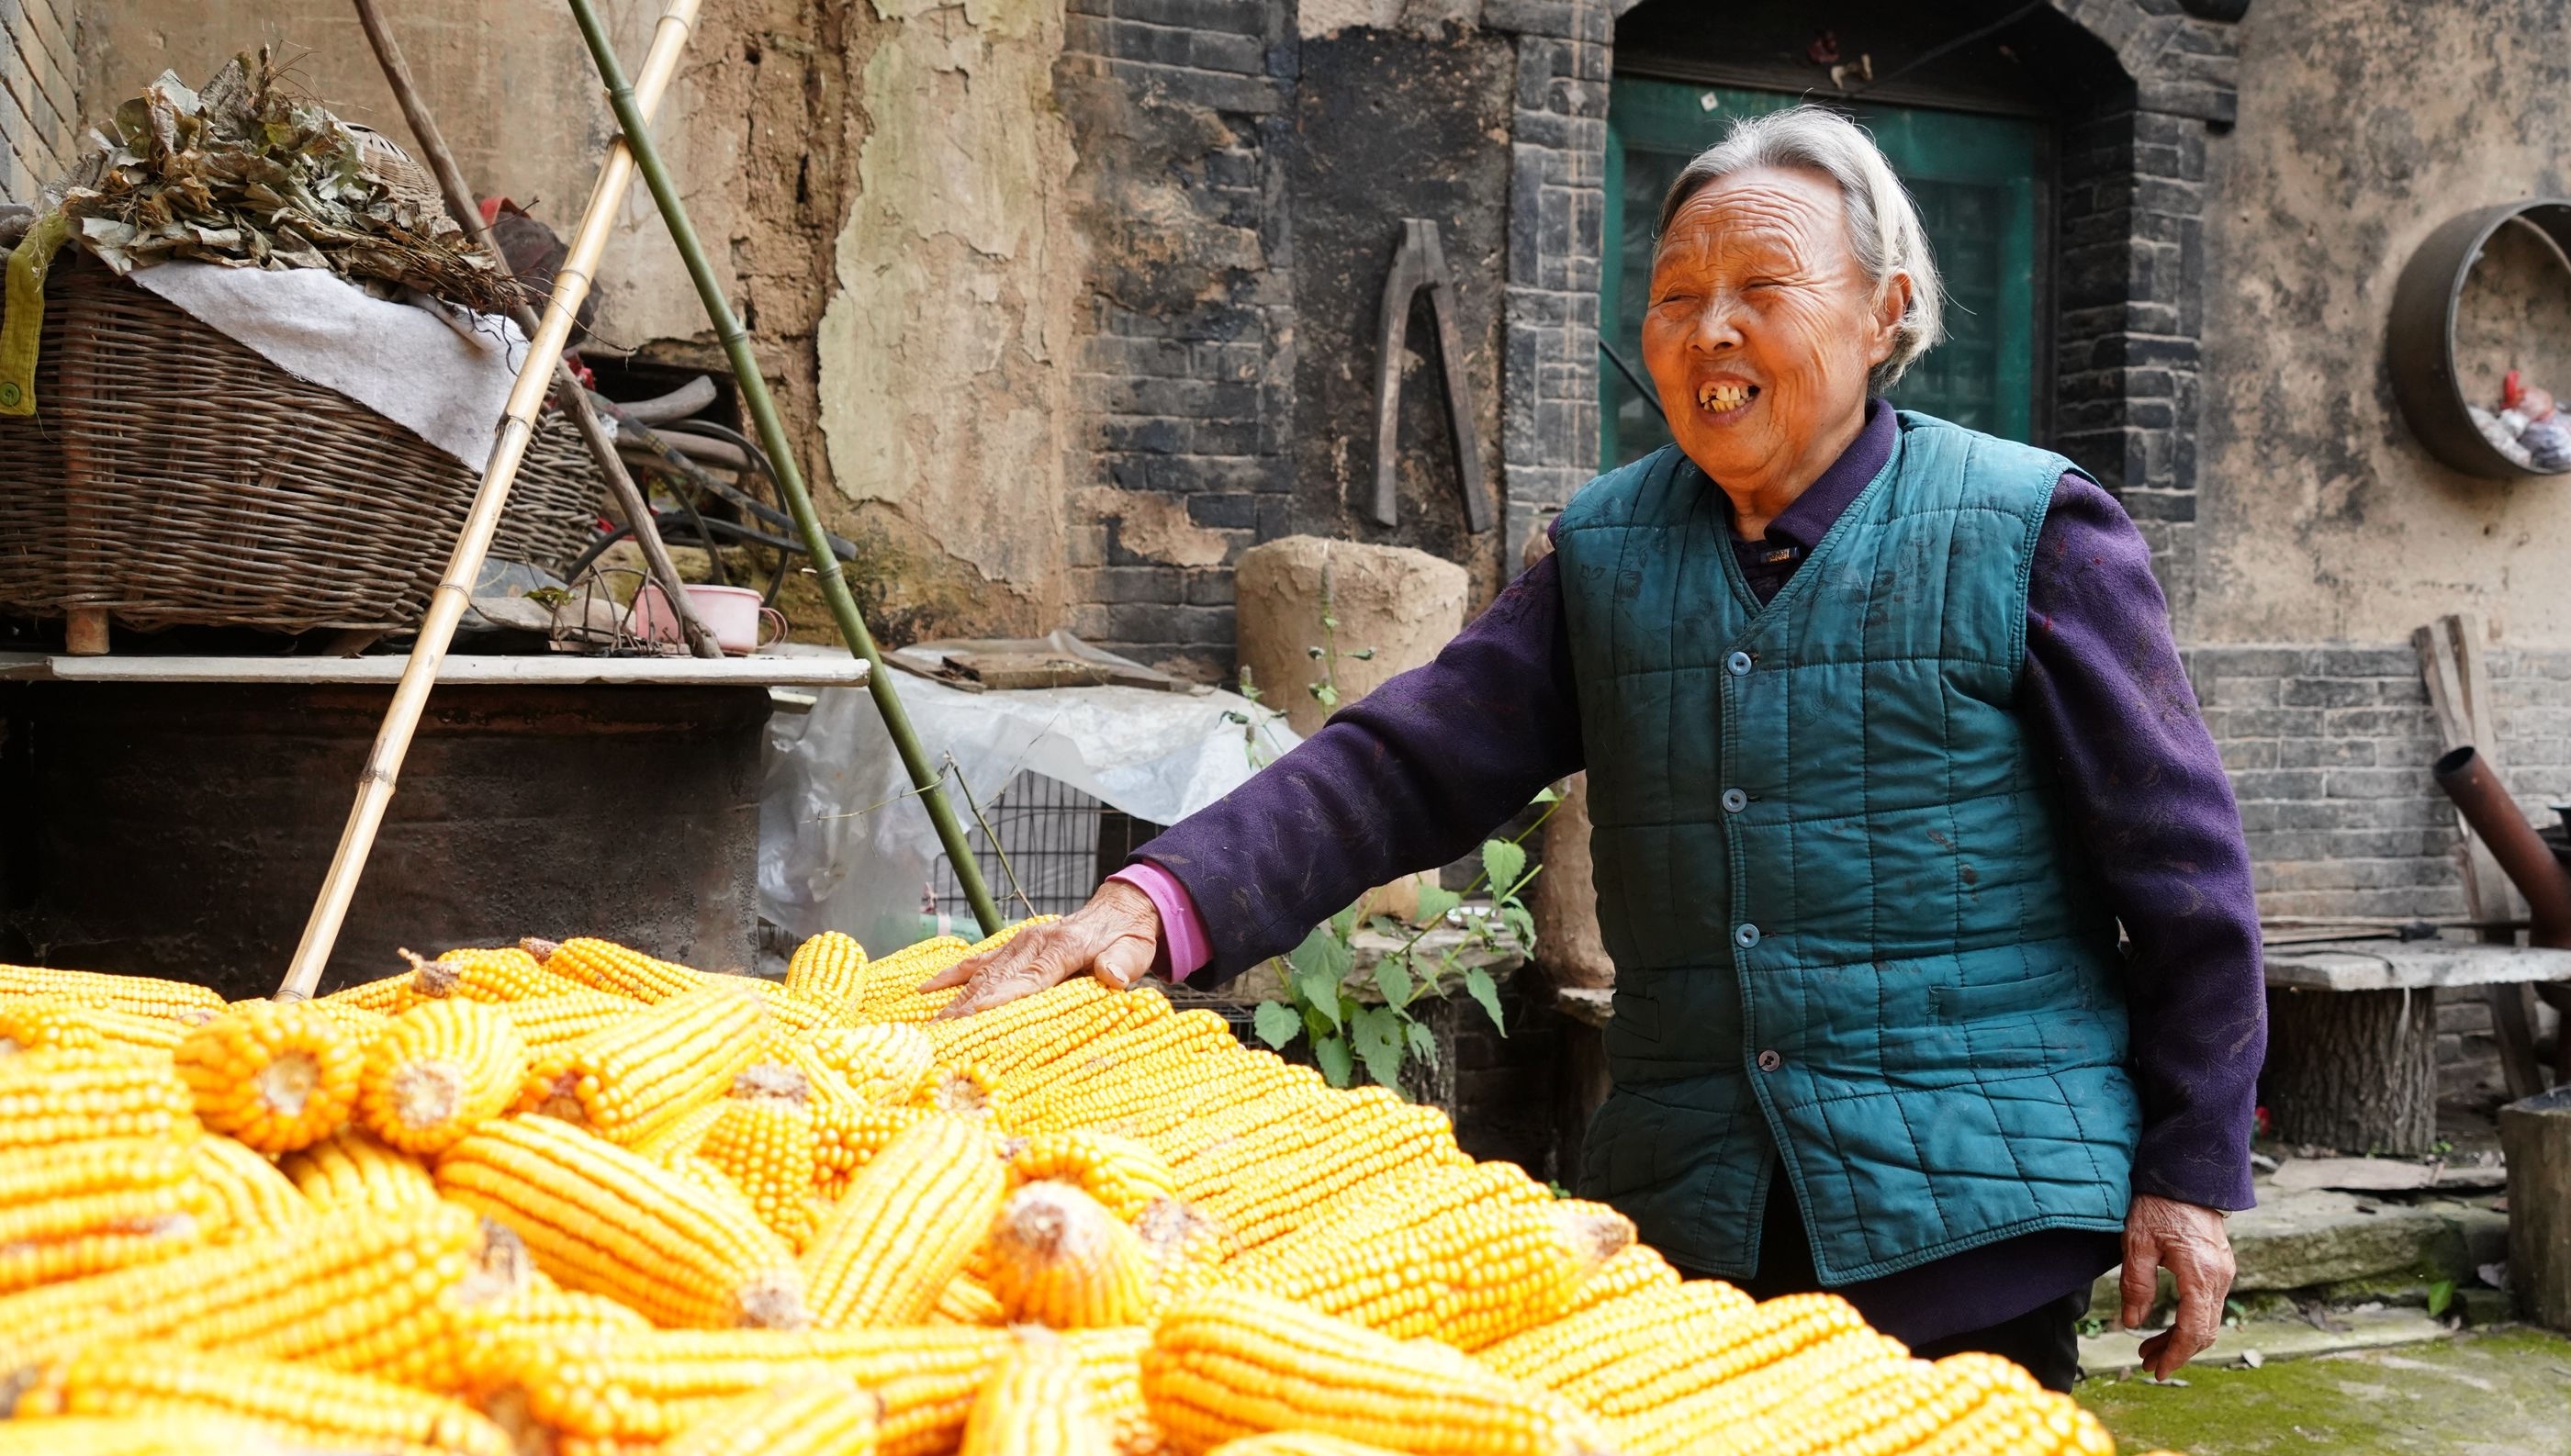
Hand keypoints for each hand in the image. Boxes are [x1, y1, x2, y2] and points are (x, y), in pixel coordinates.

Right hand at [920, 879, 1162, 1018]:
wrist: (1120, 910)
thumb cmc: (1128, 938)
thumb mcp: (1134, 950)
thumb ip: (1121, 964)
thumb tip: (1110, 977)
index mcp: (1062, 947)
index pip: (1027, 980)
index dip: (999, 1000)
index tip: (973, 1018)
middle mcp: (1033, 943)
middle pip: (994, 981)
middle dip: (965, 1010)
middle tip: (940, 1037)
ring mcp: (1019, 943)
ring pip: (981, 975)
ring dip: (954, 1001)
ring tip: (930, 1026)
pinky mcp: (1013, 946)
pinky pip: (978, 961)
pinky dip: (951, 975)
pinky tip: (926, 989)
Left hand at [2121, 1193, 2234, 1378]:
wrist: (2186, 1173)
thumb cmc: (2158, 1203)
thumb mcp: (2137, 1242)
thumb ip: (2136, 1284)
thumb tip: (2132, 1322)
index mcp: (2200, 1273)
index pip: (2194, 1329)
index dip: (2176, 1354)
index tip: (2157, 1370)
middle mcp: (2219, 1276)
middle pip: (2204, 1330)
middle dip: (2176, 1351)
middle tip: (2146, 1363)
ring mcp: (2223, 1271)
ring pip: (2207, 1319)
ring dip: (2181, 1338)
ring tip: (2148, 1349)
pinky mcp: (2219, 1266)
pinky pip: (2208, 1304)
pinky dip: (2189, 1320)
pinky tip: (2165, 1325)